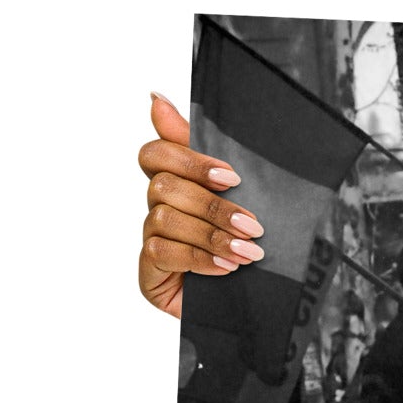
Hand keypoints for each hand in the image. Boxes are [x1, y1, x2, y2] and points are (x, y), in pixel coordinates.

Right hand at [138, 91, 267, 318]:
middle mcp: (158, 208)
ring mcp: (151, 240)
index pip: (156, 153)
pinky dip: (199, 258)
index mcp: (177, 183)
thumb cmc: (247, 245)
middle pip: (163, 186)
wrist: (251, 305)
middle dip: (213, 205)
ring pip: (165, 219)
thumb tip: (156, 97)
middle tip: (253, 224)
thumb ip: (208, 151)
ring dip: (212, 235)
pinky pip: (163, 253)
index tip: (230, 176)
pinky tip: (227, 269)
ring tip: (249, 253)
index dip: (188, 159)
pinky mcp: (149, 273)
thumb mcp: (241, 196)